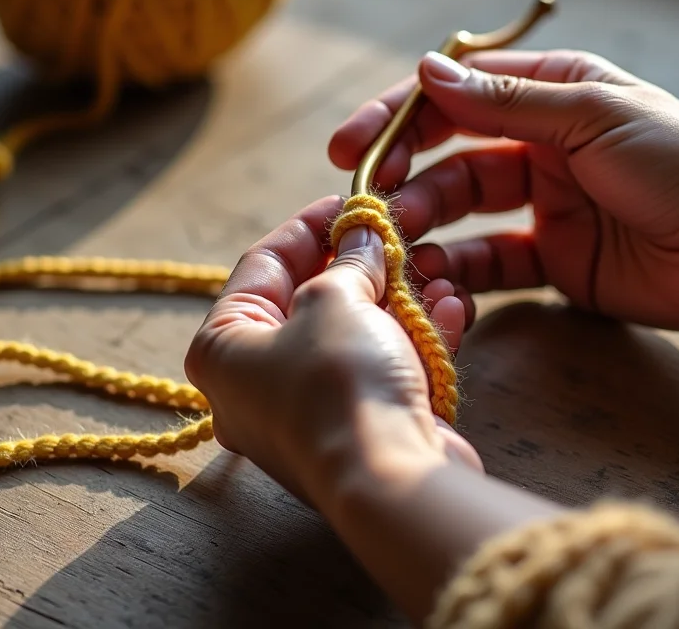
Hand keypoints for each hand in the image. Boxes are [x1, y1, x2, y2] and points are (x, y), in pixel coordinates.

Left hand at [185, 196, 481, 510]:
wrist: (388, 478)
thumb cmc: (338, 380)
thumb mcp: (335, 298)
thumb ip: (348, 259)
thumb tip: (364, 235)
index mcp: (225, 346)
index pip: (263, 264)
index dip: (308, 225)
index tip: (345, 200)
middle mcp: (257, 381)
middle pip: (311, 299)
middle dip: (362, 263)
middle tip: (393, 233)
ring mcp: (308, 408)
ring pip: (355, 332)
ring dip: (398, 297)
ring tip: (433, 267)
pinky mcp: (356, 425)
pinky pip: (381, 366)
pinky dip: (415, 335)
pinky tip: (453, 307)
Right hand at [329, 50, 678, 329]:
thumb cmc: (675, 161)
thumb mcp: (590, 114)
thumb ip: (505, 99)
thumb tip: (424, 71)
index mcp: (549, 95)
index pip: (456, 98)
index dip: (399, 118)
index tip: (353, 146)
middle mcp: (538, 147)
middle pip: (449, 159)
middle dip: (403, 179)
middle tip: (367, 205)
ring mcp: (541, 207)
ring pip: (462, 214)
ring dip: (424, 229)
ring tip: (396, 247)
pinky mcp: (550, 262)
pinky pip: (490, 264)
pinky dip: (459, 273)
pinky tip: (433, 280)